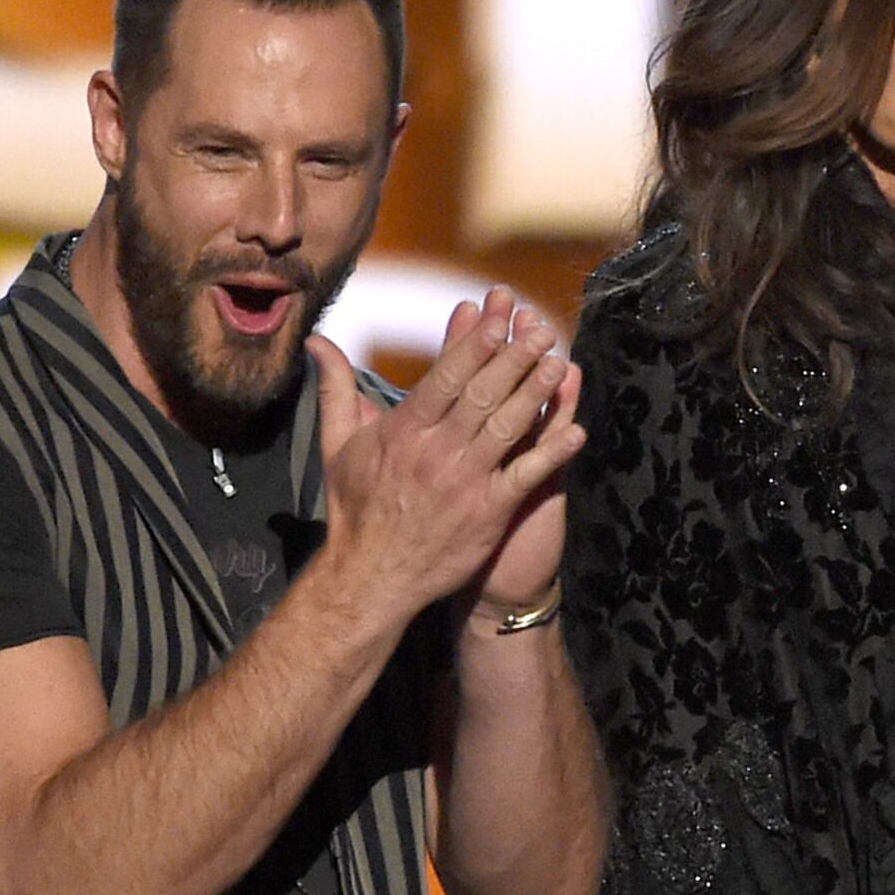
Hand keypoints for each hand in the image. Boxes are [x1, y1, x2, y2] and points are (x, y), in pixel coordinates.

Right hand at [313, 292, 583, 620]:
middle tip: (542, 329)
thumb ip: (336, 389)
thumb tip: (318, 342)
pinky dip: (553, 453)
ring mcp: (467, 481)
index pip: (446, 376)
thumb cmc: (354, 509)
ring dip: (537, 393)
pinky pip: (526, 475)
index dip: (475, 344)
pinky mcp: (489, 511)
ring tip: (561, 364)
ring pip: (509, 427)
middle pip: (484, 393)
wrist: (370, 576)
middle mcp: (438, 450)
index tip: (497, 318)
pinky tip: (577, 431)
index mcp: (404, 430)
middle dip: (515, 358)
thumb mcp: (336, 445)